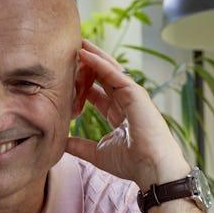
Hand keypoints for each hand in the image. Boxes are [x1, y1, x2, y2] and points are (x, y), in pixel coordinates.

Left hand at [67, 39, 189, 188]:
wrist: (151, 168)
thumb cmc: (132, 163)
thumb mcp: (98, 153)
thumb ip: (80, 146)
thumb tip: (62, 143)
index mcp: (120, 115)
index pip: (99, 94)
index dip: (84, 85)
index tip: (67, 77)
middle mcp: (127, 102)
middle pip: (104, 78)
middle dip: (89, 65)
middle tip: (72, 51)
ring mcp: (132, 96)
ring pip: (109, 70)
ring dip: (93, 56)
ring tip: (78, 44)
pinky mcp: (135, 92)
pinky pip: (114, 73)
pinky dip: (99, 62)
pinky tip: (85, 53)